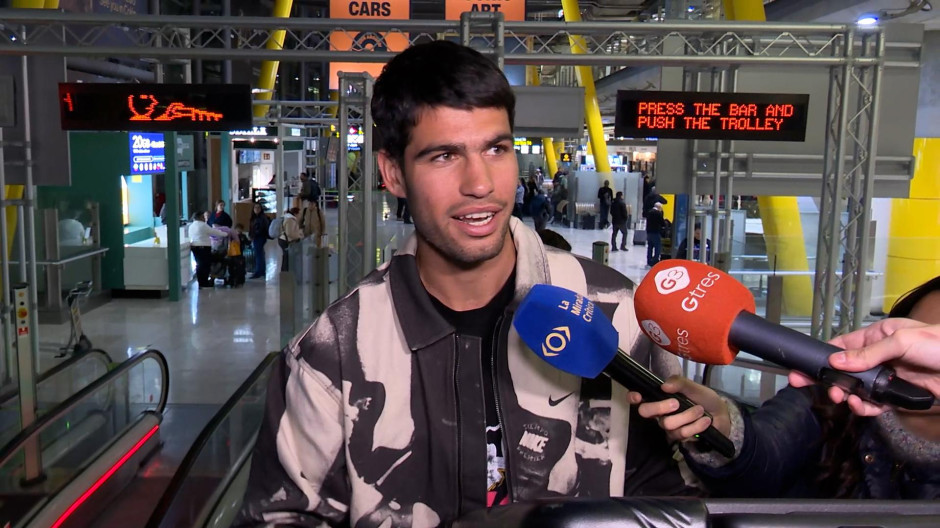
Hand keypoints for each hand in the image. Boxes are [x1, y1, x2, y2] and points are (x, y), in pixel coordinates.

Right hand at [628, 376, 730, 442]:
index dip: (633, 397)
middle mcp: (659, 411)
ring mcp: (667, 425)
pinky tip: (705, 421)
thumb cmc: (703, 398)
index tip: (637, 396)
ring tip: (700, 411)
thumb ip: (679, 383)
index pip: (639, 397)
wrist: (721, 415)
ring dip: (687, 416)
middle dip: (660, 407)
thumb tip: (664, 386)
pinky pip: (681, 433)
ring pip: (667, 424)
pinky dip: (696, 426)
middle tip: (676, 403)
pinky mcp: (678, 437)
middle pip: (645, 412)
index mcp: (660, 396)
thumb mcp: (694, 387)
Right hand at [788, 319, 939, 415]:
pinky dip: (865, 408)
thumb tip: (837, 361)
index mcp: (878, 337)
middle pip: (844, 370)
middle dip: (829, 381)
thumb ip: (868, 353)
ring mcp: (886, 378)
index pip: (842, 345)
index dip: (822, 357)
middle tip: (816, 389)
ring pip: (857, 390)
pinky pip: (874, 404)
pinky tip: (863, 407)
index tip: (804, 368)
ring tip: (846, 400)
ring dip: (848, 396)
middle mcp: (879, 357)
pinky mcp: (896, 396)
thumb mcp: (902, 341)